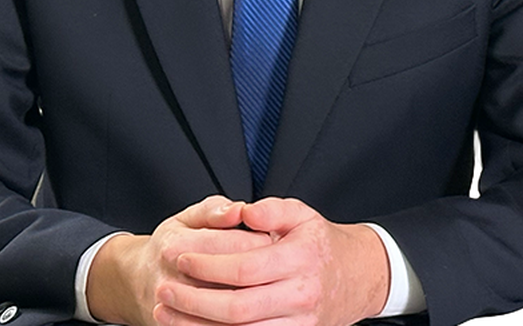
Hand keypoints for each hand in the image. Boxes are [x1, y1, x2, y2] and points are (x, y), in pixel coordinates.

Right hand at [87, 196, 273, 325]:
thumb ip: (214, 210)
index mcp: (176, 245)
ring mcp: (176, 310)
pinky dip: (238, 321)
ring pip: (229, 310)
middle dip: (263, 271)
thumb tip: (240, 209)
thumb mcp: (186, 217)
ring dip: (255, 299)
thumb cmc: (170, 245)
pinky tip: (253, 310)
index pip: (231, 244)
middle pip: (233, 279)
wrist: (138, 282)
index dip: (260, 240)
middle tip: (279, 267)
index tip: (276, 238)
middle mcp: (172, 279)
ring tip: (267, 287)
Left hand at [154, 197, 390, 325]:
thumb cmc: (321, 243)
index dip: (208, 265)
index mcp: (300, 260)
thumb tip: (242, 210)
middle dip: (194, 302)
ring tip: (167, 314)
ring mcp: (299, 325)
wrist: (357, 278)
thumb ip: (271, 209)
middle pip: (238, 308)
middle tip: (164, 290)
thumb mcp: (302, 214)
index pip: (245, 268)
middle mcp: (300, 297)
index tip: (180, 257)